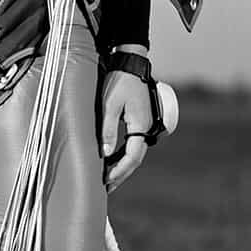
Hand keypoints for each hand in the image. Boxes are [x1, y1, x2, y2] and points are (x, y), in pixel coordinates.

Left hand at [99, 71, 152, 192]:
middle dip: (121, 173)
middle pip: (135, 159)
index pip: (132, 157)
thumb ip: (108, 130)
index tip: (106, 180)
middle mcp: (145, 128)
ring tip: (108, 178)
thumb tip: (105, 154)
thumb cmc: (119, 81)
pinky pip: (132, 144)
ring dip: (122, 165)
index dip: (119, 171)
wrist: (130, 63)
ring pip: (134, 153)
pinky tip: (112, 160)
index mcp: (140, 125)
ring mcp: (143, 125)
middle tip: (106, 187)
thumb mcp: (109, 105)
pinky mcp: (138, 121)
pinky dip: (122, 154)